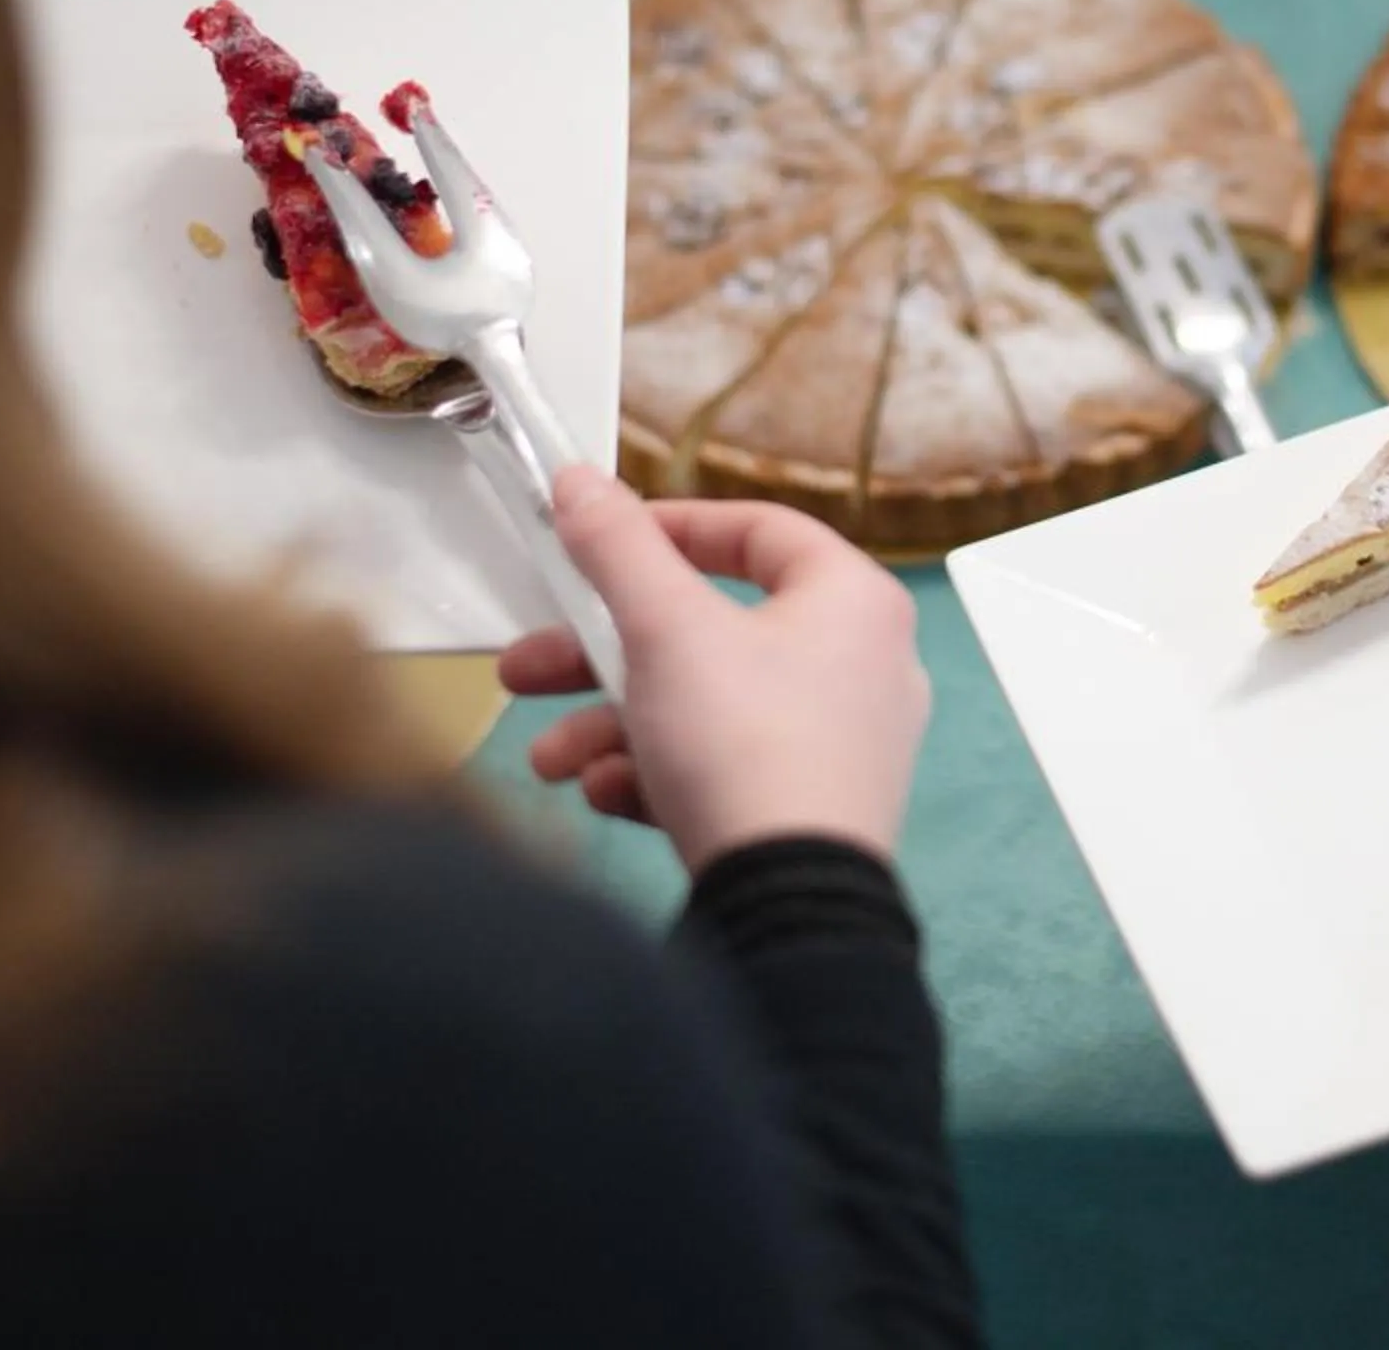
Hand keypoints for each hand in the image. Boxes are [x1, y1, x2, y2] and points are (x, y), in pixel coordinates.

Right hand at [500, 469, 930, 873]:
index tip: (595, 540)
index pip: (759, 531)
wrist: (790, 906)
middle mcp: (863, 665)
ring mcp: (843, 745)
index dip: (668, 526)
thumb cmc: (745, 744)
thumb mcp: (665, 628)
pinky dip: (661, 774)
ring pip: (707, 709)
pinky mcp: (814, 810)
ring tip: (548, 759)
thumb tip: (579, 481)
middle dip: (602, 654)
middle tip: (525, 668)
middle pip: (712, 632)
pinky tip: (607, 795)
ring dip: (615, 725)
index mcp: (853, 601)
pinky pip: (728, 770)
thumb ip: (618, 547)